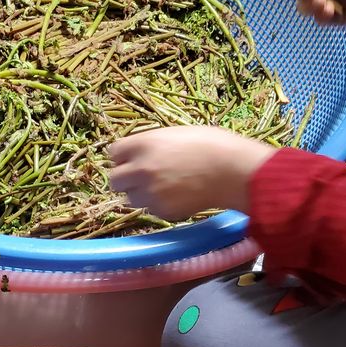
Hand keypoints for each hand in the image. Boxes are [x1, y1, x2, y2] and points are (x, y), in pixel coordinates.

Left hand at [109, 127, 275, 220]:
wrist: (231, 171)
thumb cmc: (210, 144)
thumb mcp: (175, 134)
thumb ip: (151, 146)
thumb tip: (136, 156)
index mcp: (143, 144)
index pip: (114, 153)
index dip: (123, 157)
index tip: (131, 160)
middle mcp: (141, 169)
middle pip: (114, 180)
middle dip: (125, 179)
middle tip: (141, 178)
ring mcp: (150, 193)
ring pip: (130, 198)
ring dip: (140, 194)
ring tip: (163, 187)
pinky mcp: (161, 211)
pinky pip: (150, 210)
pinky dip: (158, 205)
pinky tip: (177, 195)